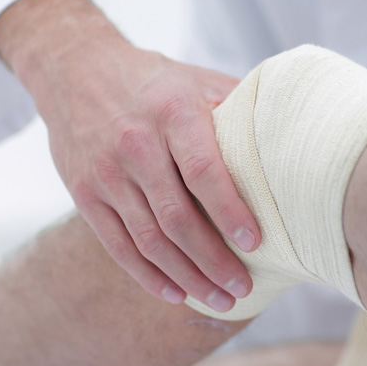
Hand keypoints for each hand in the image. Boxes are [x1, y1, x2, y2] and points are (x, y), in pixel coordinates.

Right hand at [0, 0, 259, 311]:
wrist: (74, 67)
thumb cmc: (153, 79)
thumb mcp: (198, 80)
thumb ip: (239, 109)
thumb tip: (292, 138)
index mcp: (172, 113)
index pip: (203, 171)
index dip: (230, 210)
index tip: (255, 242)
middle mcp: (135, 144)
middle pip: (177, 217)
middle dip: (213, 260)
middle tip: (243, 287)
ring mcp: (105, 173)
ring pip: (149, 239)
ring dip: (187, 277)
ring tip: (220, 299)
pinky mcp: (84, 193)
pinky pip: (117, 245)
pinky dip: (147, 275)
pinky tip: (175, 293)